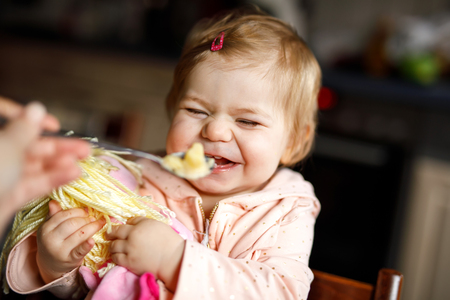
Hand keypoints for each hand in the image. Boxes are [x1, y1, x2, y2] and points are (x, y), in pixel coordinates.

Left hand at [0, 98, 90, 226]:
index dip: (35, 121)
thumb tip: (36, 109)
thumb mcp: (7, 147)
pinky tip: (72, 174)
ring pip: (35, 166)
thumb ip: (24, 129)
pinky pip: (34, 184)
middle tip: (84, 148)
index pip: (15, 121)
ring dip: (60, 164)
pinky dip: (54, 179)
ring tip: (80, 163)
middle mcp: (0, 155)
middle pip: (31, 146)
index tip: (54, 125)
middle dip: (59, 146)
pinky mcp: (10, 196)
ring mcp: (4, 176)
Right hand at [36, 200, 104, 282]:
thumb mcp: (50, 229)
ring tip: (98, 224)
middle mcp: (51, 240)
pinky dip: (87, 245)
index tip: (86, 211)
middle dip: (86, 219)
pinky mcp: (70, 260)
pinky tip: (93, 240)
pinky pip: (80, 251)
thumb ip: (54, 215)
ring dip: (92, 227)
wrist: (51, 265)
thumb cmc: (54, 241)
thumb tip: (53, 202)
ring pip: (80, 234)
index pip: (63, 215)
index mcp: (45, 229)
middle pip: (72, 224)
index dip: (78, 211)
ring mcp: (60, 251)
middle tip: (93, 218)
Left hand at [106, 217, 184, 291]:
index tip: (113, 229)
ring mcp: (129, 251)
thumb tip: (130, 221)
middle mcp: (131, 238)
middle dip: (110, 235)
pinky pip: (116, 258)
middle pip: (114, 235)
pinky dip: (115, 256)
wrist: (172, 258)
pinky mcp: (129, 263)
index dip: (116, 227)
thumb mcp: (155, 223)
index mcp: (138, 227)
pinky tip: (117, 255)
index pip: (121, 225)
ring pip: (113, 247)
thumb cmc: (167, 239)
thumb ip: (141, 221)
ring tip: (114, 247)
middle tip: (109, 236)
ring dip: (112, 246)